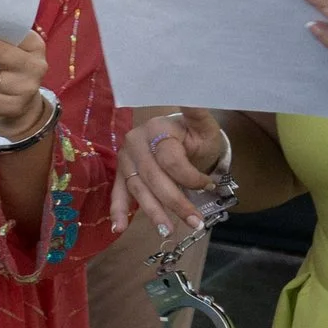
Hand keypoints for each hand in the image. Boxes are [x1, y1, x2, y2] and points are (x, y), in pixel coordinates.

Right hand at [114, 107, 228, 235]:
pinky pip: (118, 193)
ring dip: (152, 212)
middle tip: (195, 223)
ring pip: (138, 188)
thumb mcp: (204, 126)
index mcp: (156, 128)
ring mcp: (125, 158)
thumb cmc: (195, 137)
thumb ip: (198, 114)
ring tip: (167, 231)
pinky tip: (118, 228)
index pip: (169, 159)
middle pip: (153, 177)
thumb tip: (190, 96)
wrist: (181, 141)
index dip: (190, 177)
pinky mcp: (121, 173)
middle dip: (175, 202)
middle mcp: (135, 142)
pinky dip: (118, 211)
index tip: (209, 185)